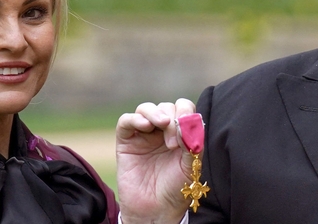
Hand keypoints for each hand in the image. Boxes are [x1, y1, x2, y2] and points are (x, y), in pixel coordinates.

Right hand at [116, 99, 195, 223]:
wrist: (156, 210)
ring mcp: (143, 135)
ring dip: (155, 113)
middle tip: (173, 143)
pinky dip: (135, 118)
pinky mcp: (126, 141)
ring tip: (162, 125)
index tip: (186, 128)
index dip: (185, 112)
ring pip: (146, 109)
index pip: (183, 109)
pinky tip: (145, 126)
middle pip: (165, 107)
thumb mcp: (191, 164)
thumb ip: (192, 141)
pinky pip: (126, 121)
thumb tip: (188, 120)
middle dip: (171, 119)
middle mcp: (161, 131)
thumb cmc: (176, 189)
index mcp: (180, 133)